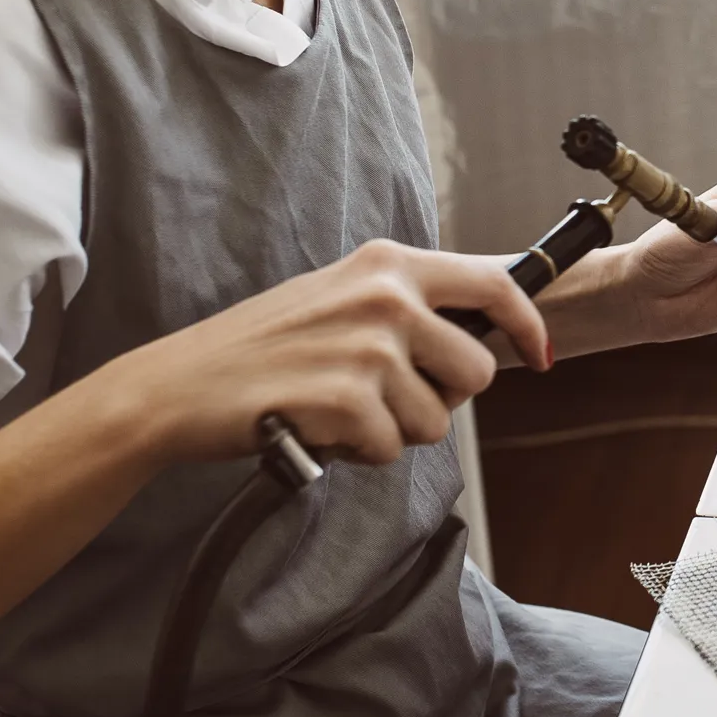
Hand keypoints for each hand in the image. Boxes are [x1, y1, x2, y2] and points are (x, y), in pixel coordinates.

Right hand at [97, 238, 548, 467]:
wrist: (180, 385)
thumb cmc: (260, 348)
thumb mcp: (339, 297)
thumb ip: (405, 307)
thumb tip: (481, 339)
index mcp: (389, 264)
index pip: (493, 286)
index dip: (525, 327)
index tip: (537, 356)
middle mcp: (387, 297)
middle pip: (476, 372)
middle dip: (440, 399)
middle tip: (383, 397)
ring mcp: (369, 347)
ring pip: (437, 421)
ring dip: (394, 430)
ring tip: (339, 409)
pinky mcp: (349, 399)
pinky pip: (392, 449)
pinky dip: (361, 452)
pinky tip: (320, 427)